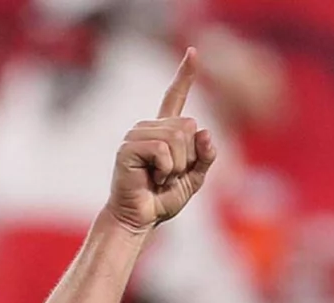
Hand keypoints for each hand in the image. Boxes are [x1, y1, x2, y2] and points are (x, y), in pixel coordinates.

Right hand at [106, 49, 217, 234]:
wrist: (140, 219)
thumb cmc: (162, 199)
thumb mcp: (194, 179)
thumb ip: (205, 157)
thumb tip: (204, 131)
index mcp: (164, 131)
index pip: (175, 97)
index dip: (185, 75)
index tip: (192, 51)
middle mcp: (149, 127)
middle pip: (188, 126)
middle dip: (187, 157)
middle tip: (169, 175)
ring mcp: (137, 134)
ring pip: (177, 139)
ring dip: (176, 166)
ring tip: (160, 178)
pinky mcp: (128, 147)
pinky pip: (162, 150)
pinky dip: (165, 169)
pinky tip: (153, 178)